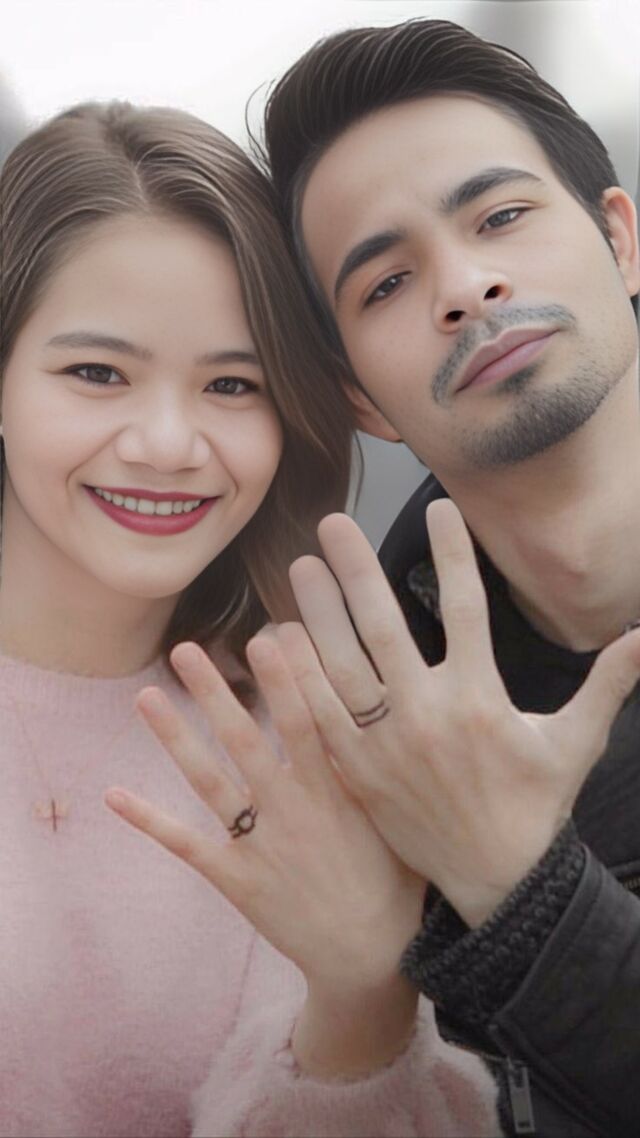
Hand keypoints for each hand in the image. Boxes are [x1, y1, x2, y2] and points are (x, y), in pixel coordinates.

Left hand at [105, 638, 423, 1074]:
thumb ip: (375, 766)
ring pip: (211, 780)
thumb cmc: (395, 879)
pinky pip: (187, 844)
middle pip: (247, 738)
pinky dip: (150, 820)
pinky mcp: (237, 878)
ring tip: (144, 696)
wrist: (372, 957)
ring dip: (175, 738)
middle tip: (187, 649)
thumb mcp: (396, 815)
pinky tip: (114, 794)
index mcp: (335, 789)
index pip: (308, 719)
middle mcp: (293, 808)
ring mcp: (261, 843)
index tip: (268, 633)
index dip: (289, 676)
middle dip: (216, 692)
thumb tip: (370, 710)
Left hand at [281, 500, 639, 926]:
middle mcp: (427, 714)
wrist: (495, 883)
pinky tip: (282, 641)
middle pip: (383, 628)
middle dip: (357, 571)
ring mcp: (385, 744)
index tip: (439, 509)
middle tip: (333, 524)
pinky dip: (300, 677)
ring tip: (300, 568)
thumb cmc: (535, 806)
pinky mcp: (358, 772)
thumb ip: (606, 683)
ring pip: (341, 666)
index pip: (467, 609)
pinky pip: (322, 715)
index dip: (453, 555)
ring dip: (317, 614)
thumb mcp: (575, 742)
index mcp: (480, 699)